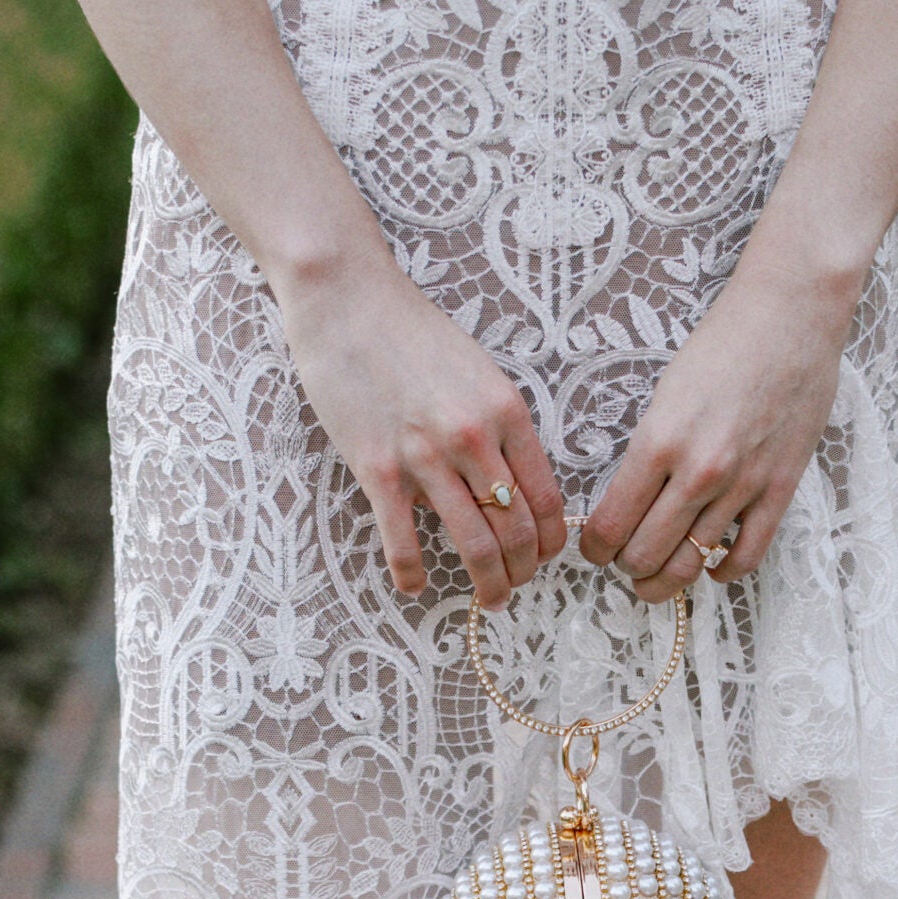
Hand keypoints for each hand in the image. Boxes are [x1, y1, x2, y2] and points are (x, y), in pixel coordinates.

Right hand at [277, 252, 566, 607]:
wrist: (347, 298)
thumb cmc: (411, 333)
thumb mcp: (477, 372)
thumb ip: (498, 425)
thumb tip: (510, 481)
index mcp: (506, 412)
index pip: (545, 498)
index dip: (550, 541)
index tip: (544, 559)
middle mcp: (473, 437)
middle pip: (516, 530)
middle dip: (524, 571)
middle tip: (516, 588)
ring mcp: (425, 456)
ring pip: (475, 544)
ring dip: (488, 585)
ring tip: (490, 600)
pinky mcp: (377, 468)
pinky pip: (403, 542)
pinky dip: (412, 575)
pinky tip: (416, 586)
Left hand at [579, 259, 859, 601]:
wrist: (792, 313)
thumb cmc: (723, 342)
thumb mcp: (664, 395)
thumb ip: (647, 451)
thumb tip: (627, 502)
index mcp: (658, 443)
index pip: (610, 526)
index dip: (595, 549)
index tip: (595, 548)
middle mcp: (698, 472)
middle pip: (645, 555)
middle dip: (626, 567)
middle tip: (624, 562)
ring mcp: (742, 485)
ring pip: (690, 564)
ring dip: (665, 580)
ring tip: (655, 577)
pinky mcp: (779, 489)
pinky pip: (746, 556)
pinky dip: (722, 573)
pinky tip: (710, 566)